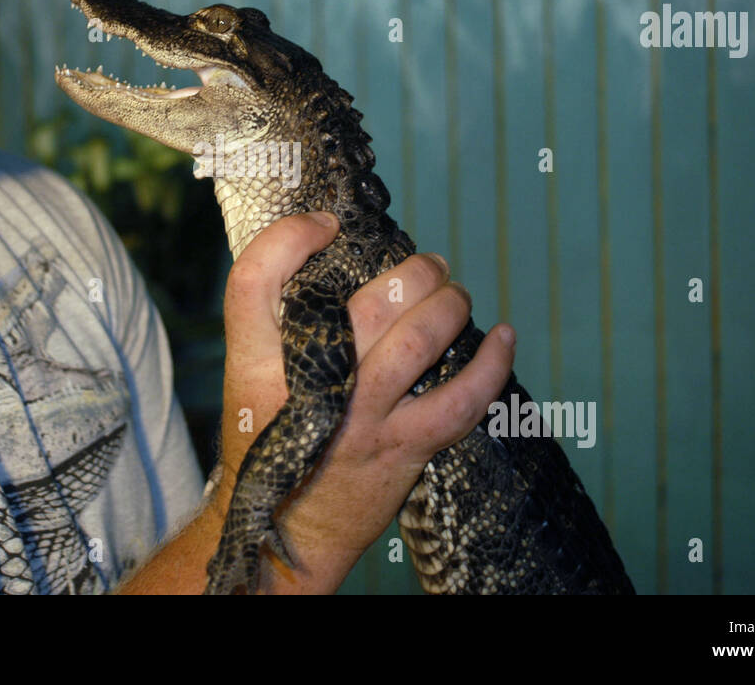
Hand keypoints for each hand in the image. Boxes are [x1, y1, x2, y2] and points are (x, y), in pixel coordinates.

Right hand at [212, 211, 515, 591]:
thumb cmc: (271, 439)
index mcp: (256, 361)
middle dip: (413, 272)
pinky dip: (492, 365)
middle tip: (428, 266)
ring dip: (450, 303)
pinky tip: (504, 337)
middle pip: (368, 301)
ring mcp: (360, 417)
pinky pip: (461, 401)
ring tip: (455, 292)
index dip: (290, 236)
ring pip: (420, 338)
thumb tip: (322, 244)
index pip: (255, 277)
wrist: (287, 530)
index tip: (324, 225)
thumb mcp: (250, 375)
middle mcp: (309, 384)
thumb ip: (274, 319)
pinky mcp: (401, 448)